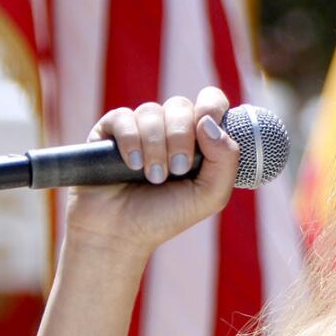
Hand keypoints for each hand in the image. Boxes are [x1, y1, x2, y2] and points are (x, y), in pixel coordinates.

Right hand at [63, 87, 239, 256]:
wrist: (120, 234)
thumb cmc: (167, 215)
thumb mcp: (210, 196)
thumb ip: (225, 160)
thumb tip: (209, 122)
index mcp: (198, 138)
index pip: (211, 101)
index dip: (211, 106)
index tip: (206, 128)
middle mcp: (169, 128)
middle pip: (181, 105)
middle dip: (180, 138)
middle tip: (177, 170)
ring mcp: (139, 127)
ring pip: (152, 111)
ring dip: (156, 147)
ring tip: (152, 177)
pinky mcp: (109, 131)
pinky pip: (123, 117)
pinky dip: (131, 141)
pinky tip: (131, 165)